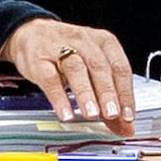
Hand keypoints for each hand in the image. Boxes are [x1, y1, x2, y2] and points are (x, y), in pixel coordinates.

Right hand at [0, 18, 136, 134]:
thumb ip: (109, 97)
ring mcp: (60, 49)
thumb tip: (124, 127)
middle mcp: (84, 42)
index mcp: (104, 42)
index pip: (120, 67)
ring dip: (86, 93)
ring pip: (76, 69)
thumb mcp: (91, 69)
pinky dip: (59, 98)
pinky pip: (50, 79)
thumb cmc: (68, 51)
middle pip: (99, 67)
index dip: (125, 92)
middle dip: (108, 93)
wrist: (32, 34)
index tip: (128, 116)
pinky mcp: (39, 60)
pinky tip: (66, 114)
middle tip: (113, 114)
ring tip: (92, 114)